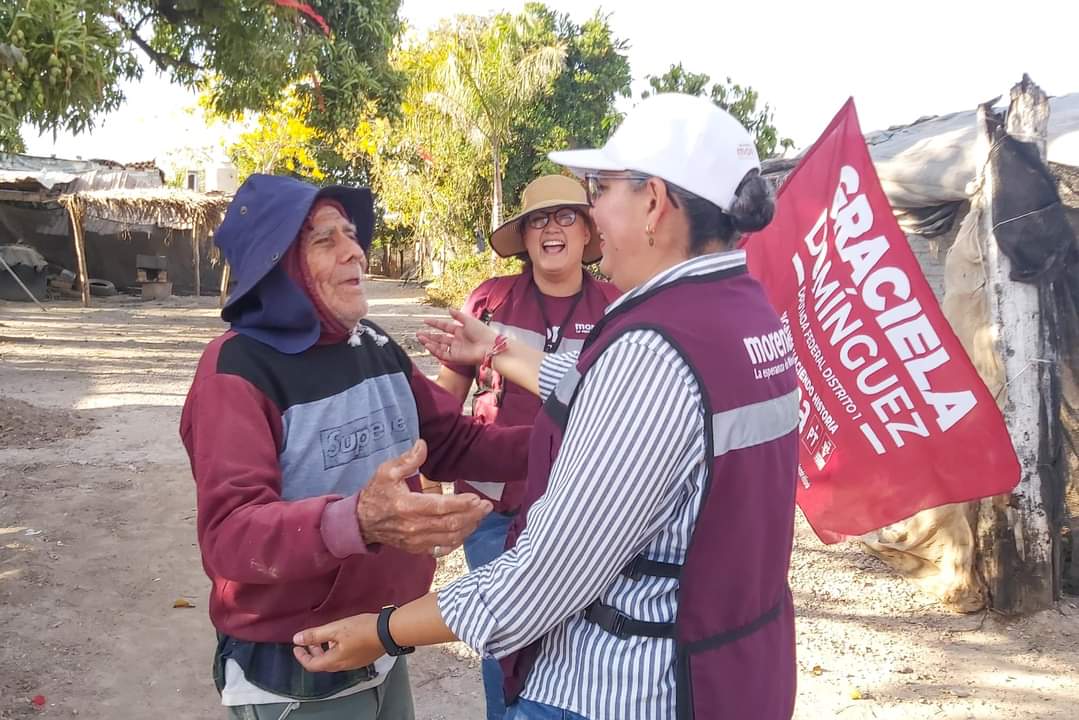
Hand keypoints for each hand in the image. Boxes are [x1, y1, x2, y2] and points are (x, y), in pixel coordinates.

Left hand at [293, 614, 381, 671]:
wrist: (388, 631)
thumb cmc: (363, 629)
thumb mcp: (335, 629)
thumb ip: (315, 635)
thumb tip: (297, 639)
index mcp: (334, 661)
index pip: (312, 665)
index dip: (302, 656)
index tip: (297, 647)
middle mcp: (343, 665)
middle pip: (322, 664)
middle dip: (313, 653)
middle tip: (309, 642)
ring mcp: (354, 663)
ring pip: (333, 661)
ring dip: (325, 651)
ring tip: (324, 638)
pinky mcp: (362, 658)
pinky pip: (344, 658)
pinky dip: (336, 650)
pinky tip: (340, 639)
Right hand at [357, 439, 492, 554]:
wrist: (362, 522)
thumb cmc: (376, 494)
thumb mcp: (386, 471)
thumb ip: (407, 459)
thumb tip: (423, 444)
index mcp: (407, 506)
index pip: (440, 507)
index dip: (461, 504)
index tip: (476, 498)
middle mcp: (414, 527)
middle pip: (450, 525)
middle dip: (472, 516)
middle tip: (487, 506)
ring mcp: (416, 541)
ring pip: (449, 538)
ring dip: (468, 528)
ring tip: (480, 516)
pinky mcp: (417, 549)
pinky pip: (441, 549)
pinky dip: (457, 541)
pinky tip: (466, 531)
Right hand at [417, 309, 496, 366]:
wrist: (489, 346)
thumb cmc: (482, 332)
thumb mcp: (469, 320)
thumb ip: (458, 316)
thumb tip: (448, 309)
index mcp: (461, 331)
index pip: (445, 326)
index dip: (435, 323)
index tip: (425, 320)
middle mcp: (457, 340)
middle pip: (440, 338)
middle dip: (429, 335)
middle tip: (418, 333)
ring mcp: (456, 349)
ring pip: (439, 346)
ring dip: (429, 342)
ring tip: (420, 338)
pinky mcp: (456, 358)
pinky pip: (443, 354)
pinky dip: (435, 350)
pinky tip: (428, 345)